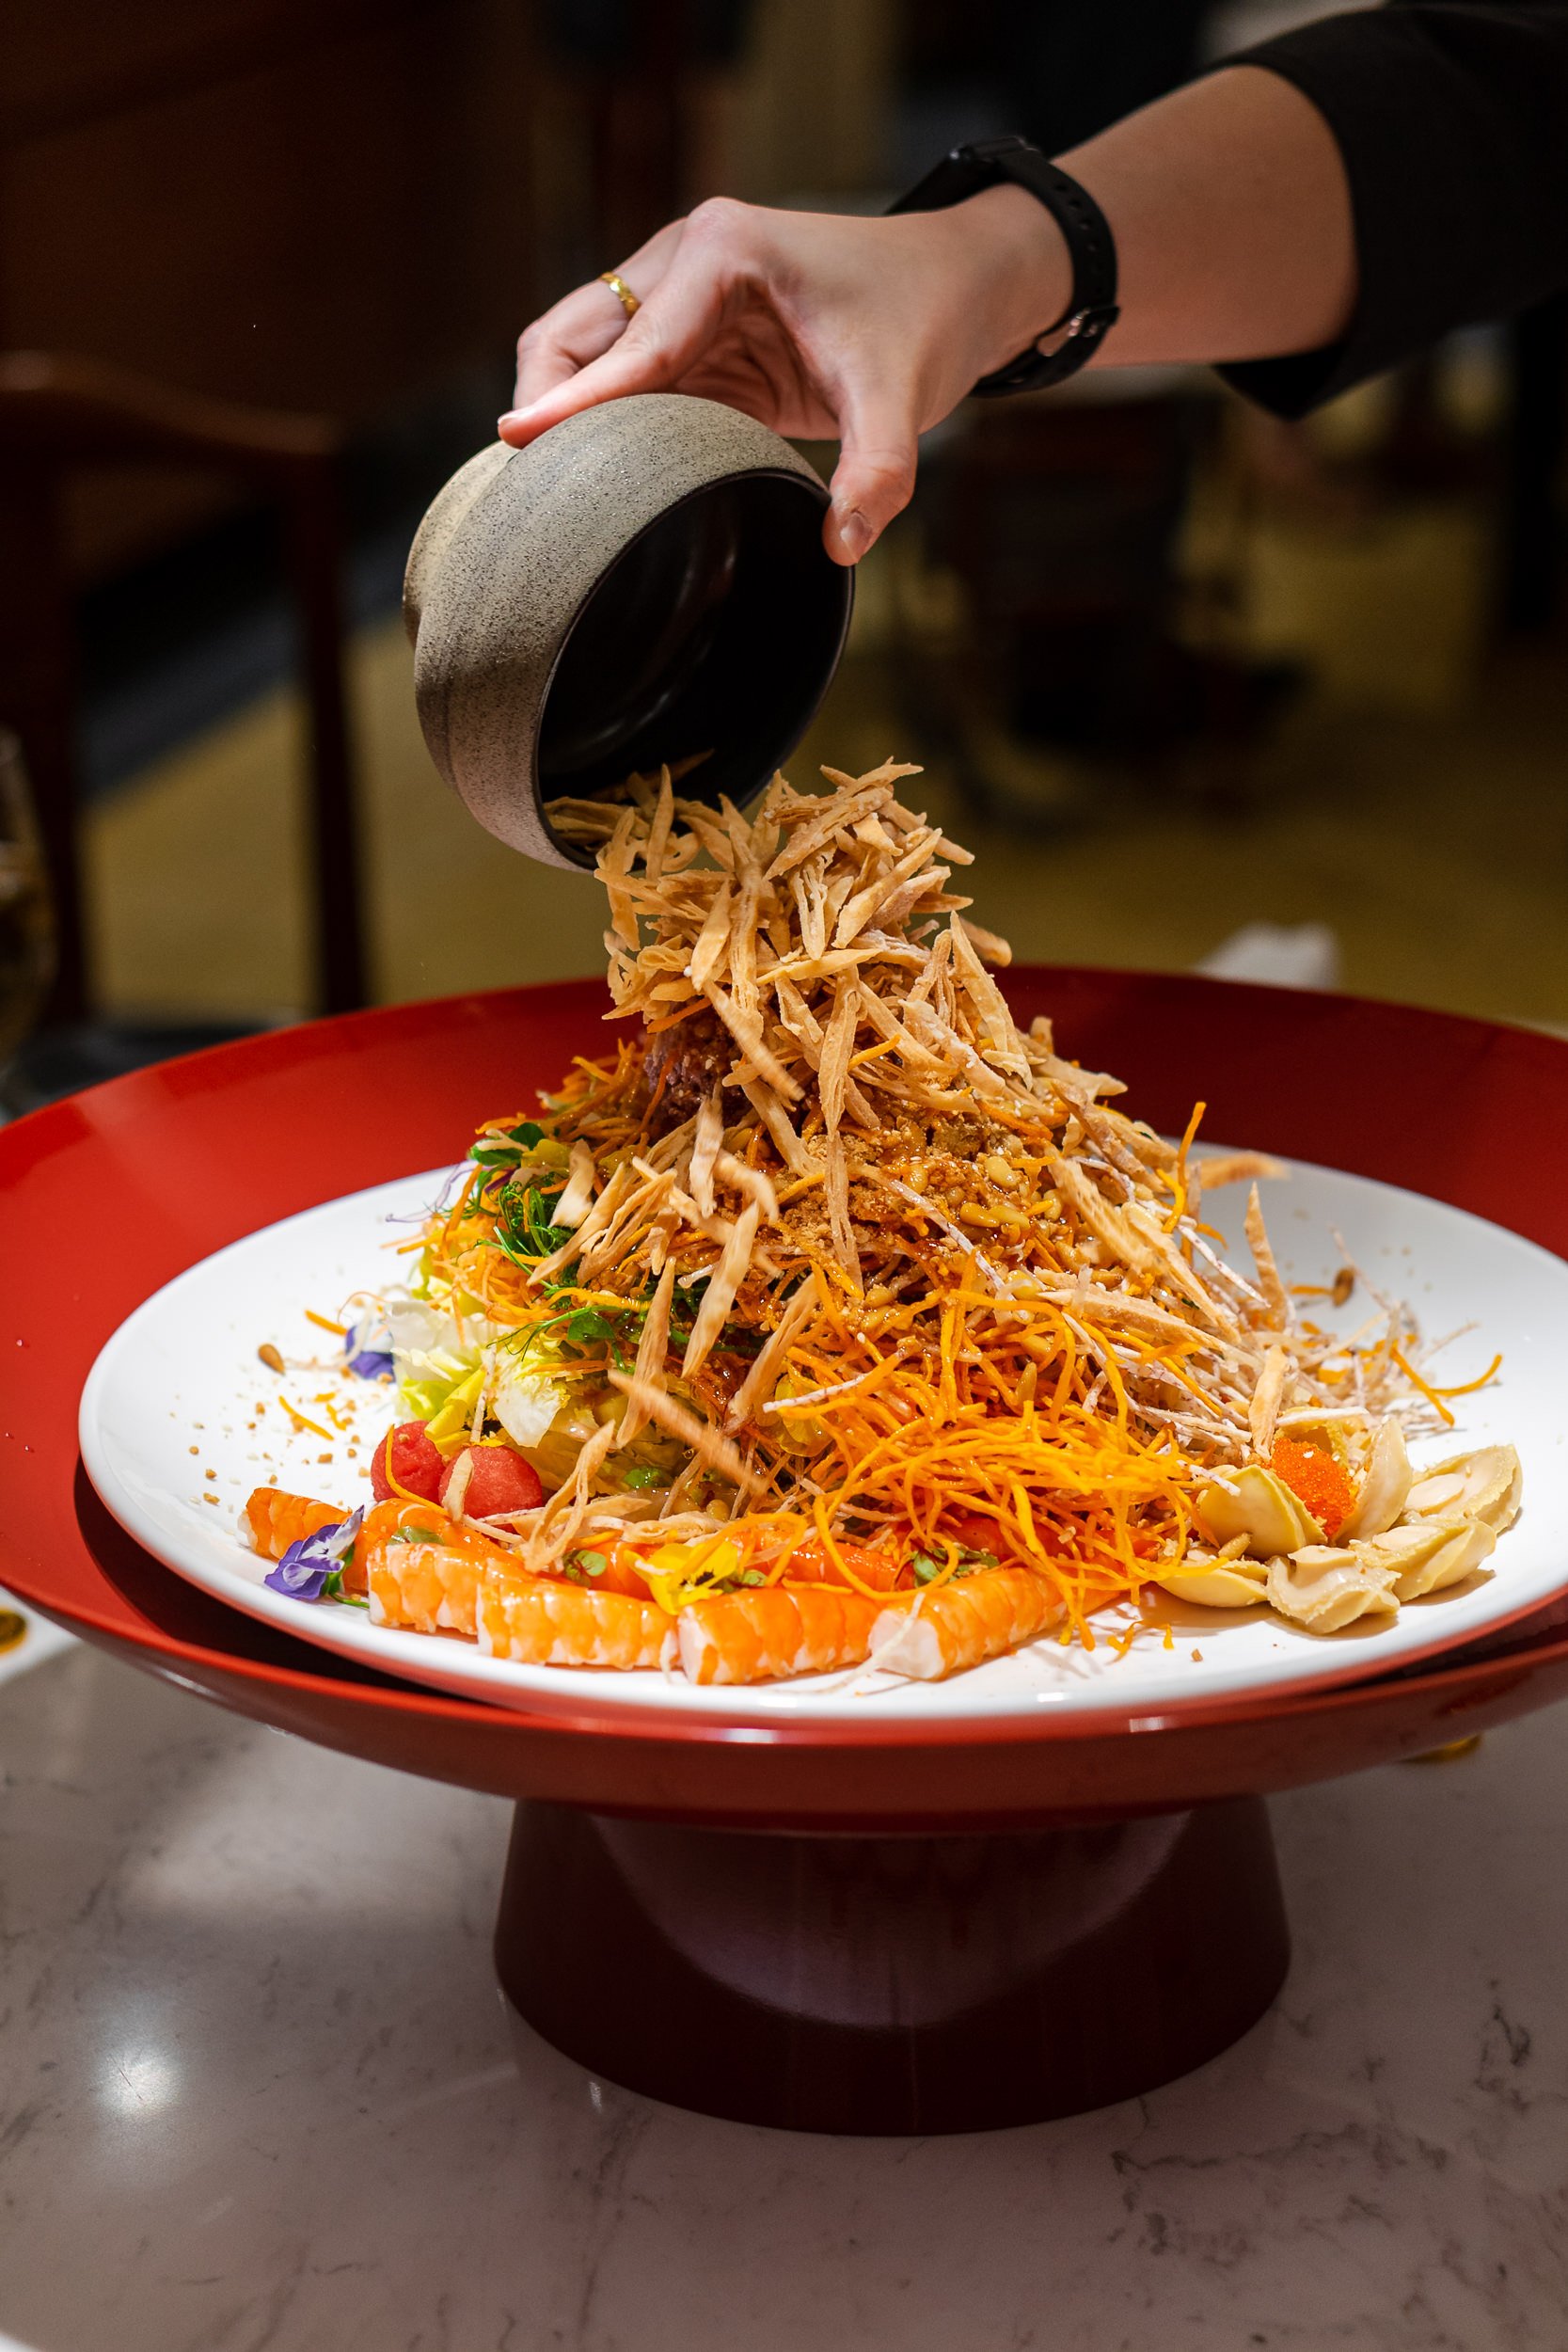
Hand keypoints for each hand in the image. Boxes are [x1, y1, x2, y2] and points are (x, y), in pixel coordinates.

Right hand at [500, 188, 1070, 564]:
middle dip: (546, 403)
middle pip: (572, 334)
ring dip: (566, 418)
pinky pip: (622, 386)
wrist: (955, 287)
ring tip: (550, 493)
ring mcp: (677, 299)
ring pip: (582, 357)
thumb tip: (841, 544)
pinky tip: (594, 485)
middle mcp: (683, 261)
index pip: (633, 342)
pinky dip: (603, 430)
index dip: (575, 401)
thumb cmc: (924, 319)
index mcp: (721, 252)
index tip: (516, 441)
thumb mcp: (903, 398)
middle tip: (531, 487)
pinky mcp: (690, 342)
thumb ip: (878, 472)